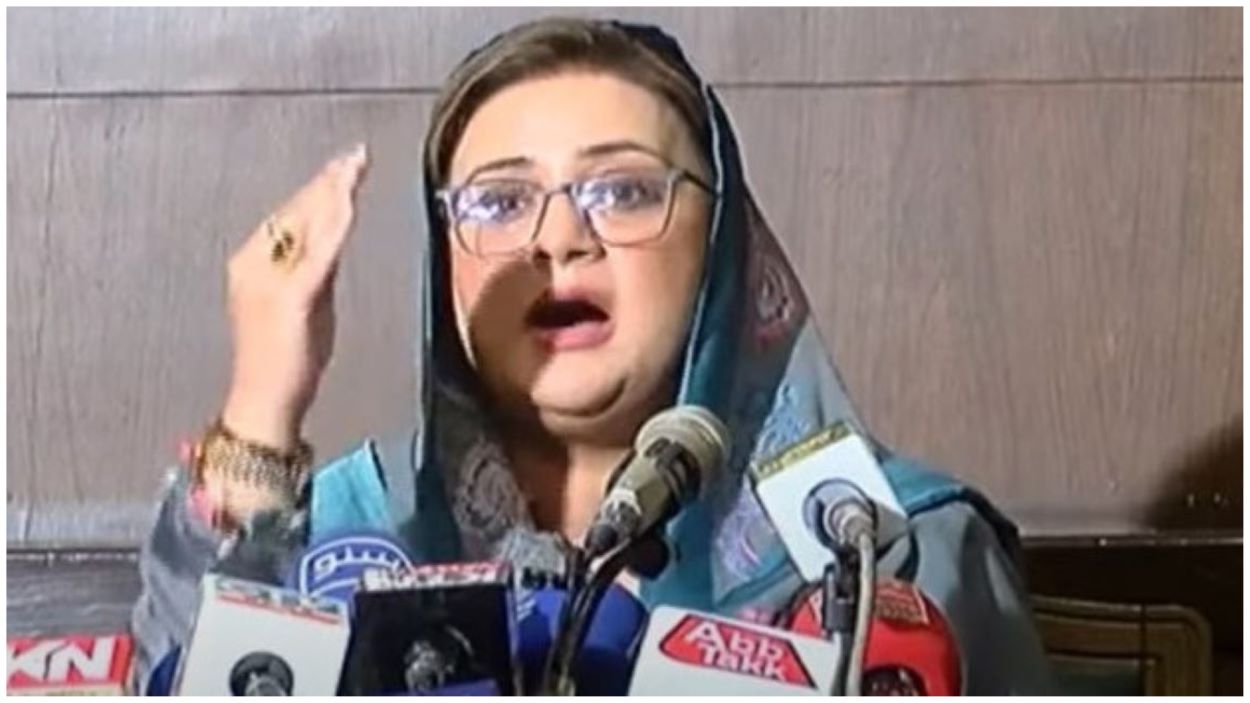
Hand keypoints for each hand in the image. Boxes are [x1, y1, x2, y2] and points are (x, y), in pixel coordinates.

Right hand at [220, 143, 368, 450]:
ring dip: (334, 192)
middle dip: (328, 182)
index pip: (288, 215)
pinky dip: (337, 224)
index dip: (317, 189)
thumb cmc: (281, 360)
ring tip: (355, 166)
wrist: (263, 400)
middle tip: (356, 155)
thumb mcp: (303, 304)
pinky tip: (351, 203)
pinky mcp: (292, 297)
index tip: (342, 169)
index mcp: (251, 264)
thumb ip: (315, 271)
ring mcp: (271, 279)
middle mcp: (254, 264)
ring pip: (308, 223)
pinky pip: (320, 251)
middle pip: (297, 211)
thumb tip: (335, 242)